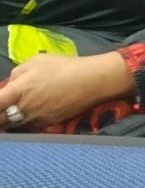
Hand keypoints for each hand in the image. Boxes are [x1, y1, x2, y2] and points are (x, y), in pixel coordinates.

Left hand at [0, 52, 134, 128]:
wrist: (91, 81)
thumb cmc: (64, 67)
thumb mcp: (36, 61)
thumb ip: (18, 73)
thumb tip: (11, 83)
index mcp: (18, 90)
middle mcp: (24, 108)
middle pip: (1, 120)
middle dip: (0, 116)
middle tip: (4, 109)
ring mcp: (37, 118)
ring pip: (14, 125)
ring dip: (10, 121)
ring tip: (12, 114)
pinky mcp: (49, 124)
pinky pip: (30, 126)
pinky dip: (26, 123)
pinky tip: (29, 115)